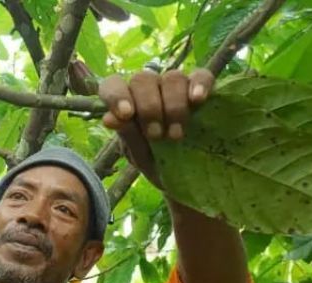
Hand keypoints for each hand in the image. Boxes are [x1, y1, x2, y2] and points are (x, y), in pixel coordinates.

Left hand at [98, 69, 213, 186]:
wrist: (188, 178)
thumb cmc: (157, 164)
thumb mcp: (140, 157)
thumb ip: (127, 136)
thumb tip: (109, 119)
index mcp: (127, 104)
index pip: (113, 85)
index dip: (117, 95)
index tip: (127, 114)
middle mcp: (149, 90)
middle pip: (143, 79)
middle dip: (149, 108)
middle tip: (156, 135)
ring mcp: (175, 87)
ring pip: (172, 77)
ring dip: (174, 106)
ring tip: (176, 135)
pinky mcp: (202, 89)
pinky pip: (202, 76)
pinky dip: (200, 84)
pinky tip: (198, 99)